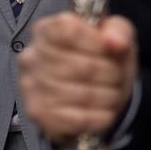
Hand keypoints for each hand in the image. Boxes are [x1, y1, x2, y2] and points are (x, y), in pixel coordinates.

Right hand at [18, 14, 138, 141]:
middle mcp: (32, 56)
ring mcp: (31, 86)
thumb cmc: (104, 56)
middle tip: (116, 76)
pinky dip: (100, 117)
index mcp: (48, 30)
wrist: (98, 87)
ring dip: (109, 96)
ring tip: (111, 92)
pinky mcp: (38, 113)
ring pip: (84, 96)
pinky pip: (78, 119)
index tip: (111, 50)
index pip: (72, 33)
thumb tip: (116, 43)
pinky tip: (103, 111)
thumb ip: (119, 31)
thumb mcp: (117, 34)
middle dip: (112, 74)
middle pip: (84, 68)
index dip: (100, 44)